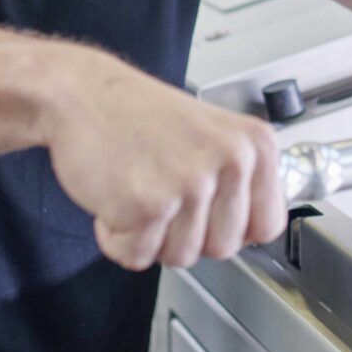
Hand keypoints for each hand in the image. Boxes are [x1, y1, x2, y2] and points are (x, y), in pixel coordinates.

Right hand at [42, 47, 287, 269]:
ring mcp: (191, 183)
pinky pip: (137, 255)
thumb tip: (254, 231)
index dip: (231, 229)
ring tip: (139, 189)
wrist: (83, 94)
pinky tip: (116, 196)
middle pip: (223, 249)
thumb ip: (240, 182)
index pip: (268, 225)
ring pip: (181, 257)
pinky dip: (117, 237)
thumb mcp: (214, 136)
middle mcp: (232, 162)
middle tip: (162, 194)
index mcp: (255, 145)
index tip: (207, 214)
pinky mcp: (149, 204)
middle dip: (186, 234)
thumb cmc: (140, 115)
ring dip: (150, 236)